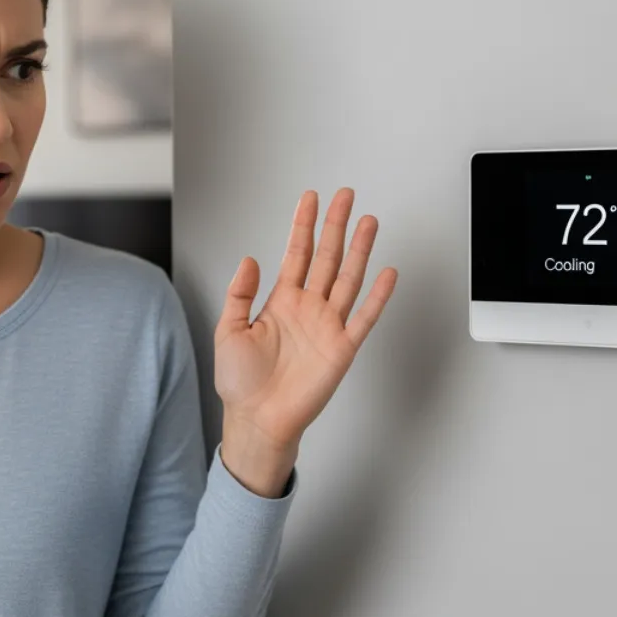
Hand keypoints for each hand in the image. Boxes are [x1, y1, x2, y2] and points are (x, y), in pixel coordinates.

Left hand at [215, 188, 397, 452]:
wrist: (258, 420)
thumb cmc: (241, 383)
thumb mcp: (228, 331)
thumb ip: (239, 294)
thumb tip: (249, 260)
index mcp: (280, 301)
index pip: (296, 253)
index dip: (303, 225)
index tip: (311, 199)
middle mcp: (307, 308)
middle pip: (326, 257)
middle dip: (336, 225)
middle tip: (345, 196)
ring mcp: (327, 326)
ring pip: (349, 278)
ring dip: (360, 250)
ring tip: (368, 222)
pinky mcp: (342, 348)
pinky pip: (364, 317)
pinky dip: (378, 296)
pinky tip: (387, 273)